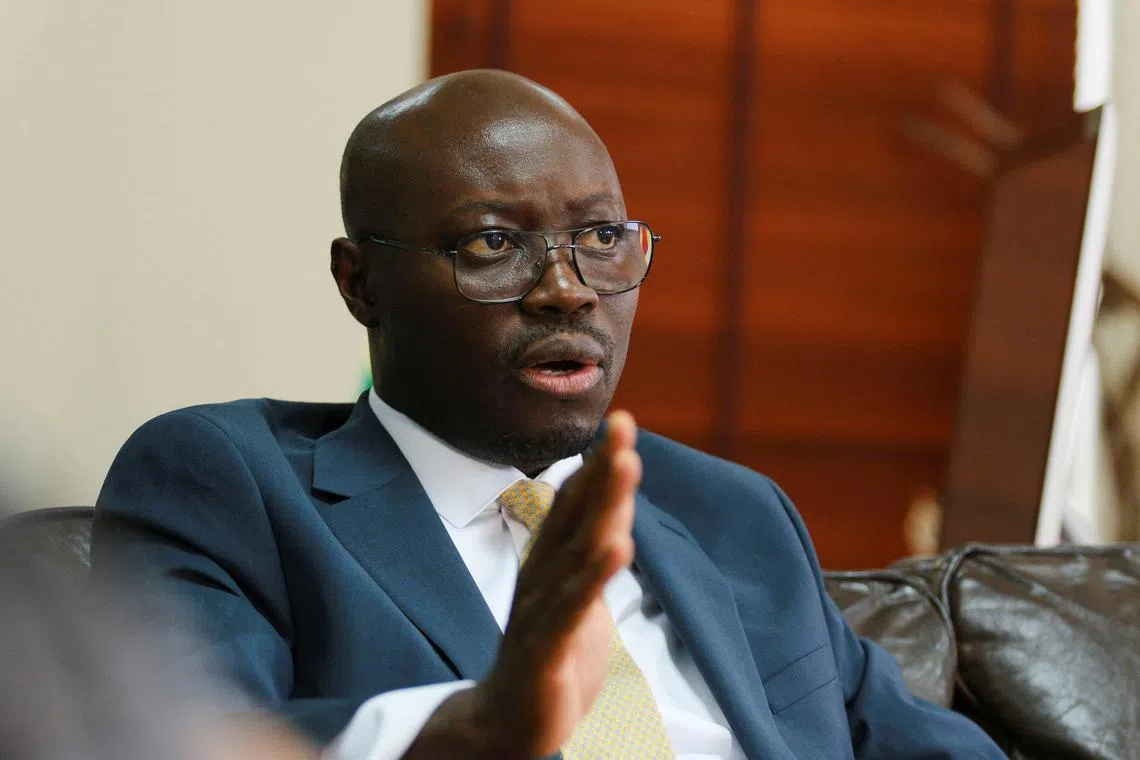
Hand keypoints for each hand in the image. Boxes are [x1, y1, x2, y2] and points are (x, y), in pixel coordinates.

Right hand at [402, 410, 640, 759]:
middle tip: (624, 427)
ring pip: (576, 550)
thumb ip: (593, 555)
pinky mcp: (545, 649)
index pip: (576, 505)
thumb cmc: (547, 656)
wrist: (508, 722)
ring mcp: (540, 611)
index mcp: (548, 564)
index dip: (599, 465)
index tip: (621, 421)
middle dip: (603, 470)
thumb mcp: (577, 597)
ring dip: (603, 506)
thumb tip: (615, 511)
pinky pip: (572, 607)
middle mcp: (541, 577)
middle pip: (576, 516)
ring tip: (625, 467)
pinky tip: (618, 546)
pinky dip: (595, 576)